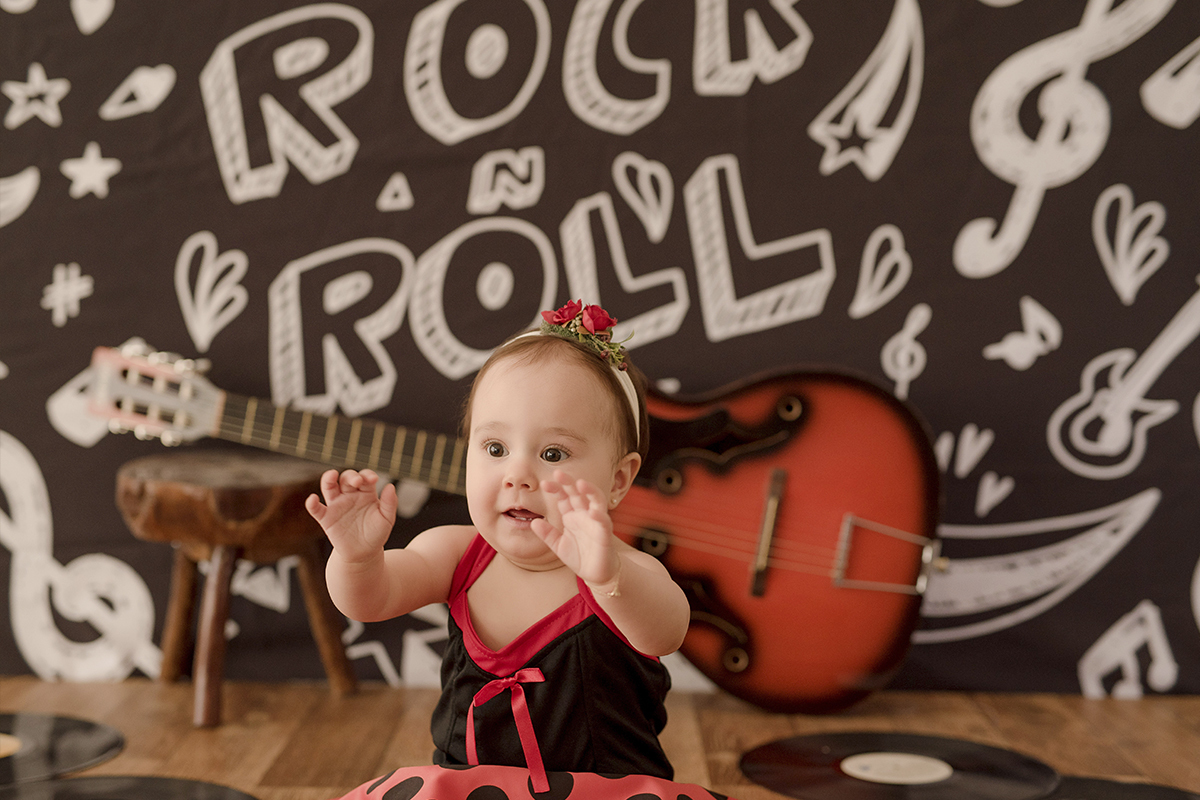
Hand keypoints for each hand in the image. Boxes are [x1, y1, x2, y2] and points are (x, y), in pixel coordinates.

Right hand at [305, 469, 397, 563]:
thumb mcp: (387, 519)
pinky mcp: (326, 518)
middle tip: (357, 482)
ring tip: (332, 475)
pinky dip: (311, 503)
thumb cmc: (376, 534)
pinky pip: (316, 509)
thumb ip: (390, 503)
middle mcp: (350, 495)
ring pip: (329, 487)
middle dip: (351, 476)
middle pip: (346, 478)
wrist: (363, 554)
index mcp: (366, 493)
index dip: (367, 475)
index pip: (364, 477)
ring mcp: (337, 505)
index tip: (373, 480)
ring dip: (328, 479)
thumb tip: (391, 486)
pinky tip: (313, 499)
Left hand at [530, 469, 619, 586]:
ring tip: (580, 483)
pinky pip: (604, 522)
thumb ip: (547, 534)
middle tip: (558, 473)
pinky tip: (592, 512)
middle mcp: (585, 514)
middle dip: (569, 483)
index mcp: (572, 515)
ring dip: (590, 491)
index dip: (556, 489)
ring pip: (596, 501)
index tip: (544, 483)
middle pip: (578, 493)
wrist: (595, 574)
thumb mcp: (558, 545)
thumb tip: (534, 522)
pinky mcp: (605, 534)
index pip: (564, 497)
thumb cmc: (579, 556)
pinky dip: (599, 515)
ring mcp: (596, 522)